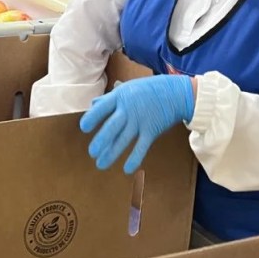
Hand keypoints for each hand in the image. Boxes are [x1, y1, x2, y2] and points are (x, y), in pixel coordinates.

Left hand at [79, 74, 194, 173]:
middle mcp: (128, 110)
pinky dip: (134, 158)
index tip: (83, 128)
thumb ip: (110, 98)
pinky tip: (126, 169)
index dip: (92, 117)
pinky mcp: (152, 131)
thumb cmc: (147, 89)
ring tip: (101, 164)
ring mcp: (140, 121)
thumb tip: (93, 104)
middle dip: (101, 140)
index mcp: (119, 97)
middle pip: (112, 127)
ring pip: (124, 139)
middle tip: (92, 153)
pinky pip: (142, 147)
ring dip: (112, 153)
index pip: (102, 108)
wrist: (174, 93)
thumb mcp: (126, 88)